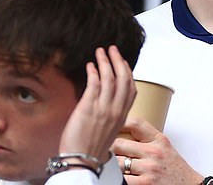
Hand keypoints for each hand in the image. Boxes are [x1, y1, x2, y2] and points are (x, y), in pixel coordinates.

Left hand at [59, 46, 136, 163]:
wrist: (81, 162)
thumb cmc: (90, 150)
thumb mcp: (108, 131)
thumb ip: (110, 115)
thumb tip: (105, 102)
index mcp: (122, 116)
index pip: (131, 89)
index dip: (128, 73)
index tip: (123, 63)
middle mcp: (115, 110)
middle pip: (123, 78)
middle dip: (118, 60)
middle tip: (113, 49)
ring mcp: (103, 108)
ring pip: (109, 77)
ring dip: (105, 61)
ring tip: (100, 52)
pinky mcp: (89, 107)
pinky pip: (94, 83)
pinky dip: (93, 71)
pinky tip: (90, 65)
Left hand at [112, 118, 203, 184]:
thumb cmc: (175, 168)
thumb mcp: (165, 147)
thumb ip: (147, 139)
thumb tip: (122, 132)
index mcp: (158, 140)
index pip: (135, 124)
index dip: (118, 123)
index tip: (108, 125)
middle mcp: (154, 152)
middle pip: (119, 143)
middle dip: (108, 147)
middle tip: (99, 148)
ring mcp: (149, 169)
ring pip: (116, 162)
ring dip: (109, 165)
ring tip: (103, 164)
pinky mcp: (145, 184)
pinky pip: (121, 179)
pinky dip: (115, 178)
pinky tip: (113, 177)